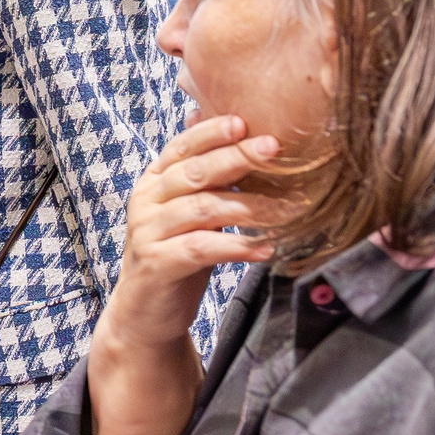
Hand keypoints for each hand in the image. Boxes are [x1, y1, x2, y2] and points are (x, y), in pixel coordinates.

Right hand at [104, 114, 280, 357]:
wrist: (145, 313)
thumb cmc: (178, 255)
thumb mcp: (190, 213)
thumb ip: (207, 181)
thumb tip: (242, 137)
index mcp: (154, 182)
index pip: (181, 147)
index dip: (211, 132)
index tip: (245, 121)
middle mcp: (146, 201)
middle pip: (194, 172)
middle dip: (237, 158)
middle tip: (274, 149)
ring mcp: (147, 232)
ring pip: (202, 209)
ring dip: (251, 206)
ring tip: (290, 209)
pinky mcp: (156, 263)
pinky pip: (201, 248)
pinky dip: (238, 246)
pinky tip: (266, 247)